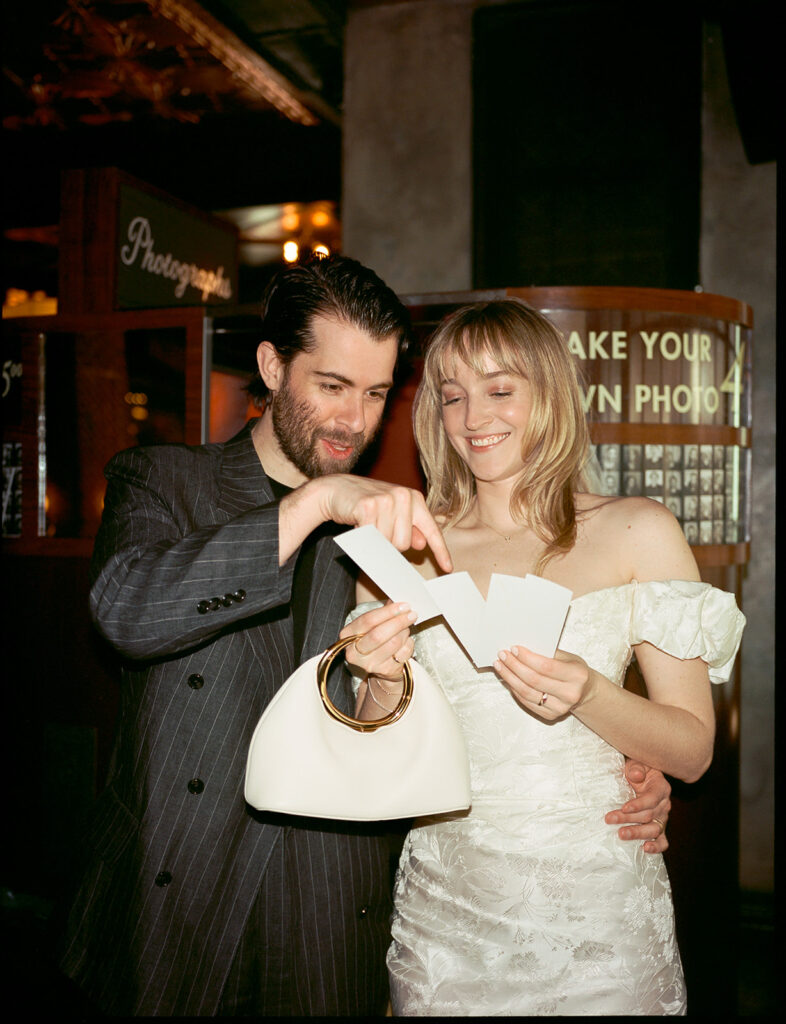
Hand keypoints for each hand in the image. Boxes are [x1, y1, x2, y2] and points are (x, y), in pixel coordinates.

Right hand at [316, 475, 452, 572]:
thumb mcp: (392, 513)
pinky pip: (372, 537)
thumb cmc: (366, 504)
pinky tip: (359, 523)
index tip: (448, 568)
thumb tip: (421, 544)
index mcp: (414, 498)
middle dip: (391, 544)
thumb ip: (408, 527)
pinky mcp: (368, 506)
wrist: (335, 490)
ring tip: (368, 524)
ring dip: (376, 540)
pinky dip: (364, 536)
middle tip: (379, 530)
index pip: (432, 529)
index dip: (440, 551)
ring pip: (389, 543)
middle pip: (405, 543)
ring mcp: (386, 500)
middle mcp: (404, 496)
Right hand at [339, 601, 415, 683]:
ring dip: (405, 632)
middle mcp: (354, 652)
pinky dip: (409, 644)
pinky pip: (403, 653)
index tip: (403, 606)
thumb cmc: (375, 639)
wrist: (380, 665)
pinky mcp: (385, 671)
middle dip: (398, 622)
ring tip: (406, 628)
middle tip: (411, 614)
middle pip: (378, 635)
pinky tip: (406, 641)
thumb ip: (383, 611)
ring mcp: (369, 664)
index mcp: (347, 635)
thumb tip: (398, 599)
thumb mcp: (373, 624)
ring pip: (393, 643)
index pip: (367, 621)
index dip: (387, 612)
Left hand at [494, 647, 596, 719]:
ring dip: (510, 678)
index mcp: (577, 675)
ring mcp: (560, 707)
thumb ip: (548, 653)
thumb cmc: (574, 670)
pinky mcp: (550, 715)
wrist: (585, 692)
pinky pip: (526, 702)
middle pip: (534, 680)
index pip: (546, 666)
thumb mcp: (568, 657)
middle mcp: (570, 694)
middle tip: (502, 655)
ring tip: (500, 666)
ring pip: (527, 692)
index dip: (527, 658)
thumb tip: (521, 649)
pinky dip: (514, 689)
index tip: (513, 648)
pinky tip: (508, 679)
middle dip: (514, 666)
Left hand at [606, 761, 671, 852]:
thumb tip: (636, 774)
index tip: (624, 807)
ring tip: (621, 834)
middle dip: (628, 818)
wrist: (640, 776)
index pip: (652, 798)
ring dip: (637, 833)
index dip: (639, 804)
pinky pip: (662, 841)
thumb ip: (636, 767)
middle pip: (649, 815)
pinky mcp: (659, 828)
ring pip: (654, 829)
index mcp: (661, 788)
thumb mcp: (636, 763)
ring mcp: (662, 818)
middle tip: (610, 819)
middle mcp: (664, 804)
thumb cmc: (636, 770)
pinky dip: (656, 847)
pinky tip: (645, 849)